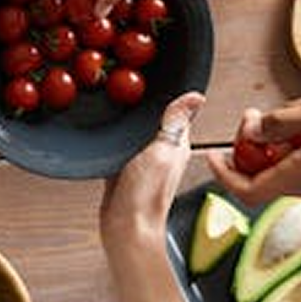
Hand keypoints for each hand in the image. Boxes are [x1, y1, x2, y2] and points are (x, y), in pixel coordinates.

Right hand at [100, 91, 204, 262]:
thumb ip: (175, 124)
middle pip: (154, 119)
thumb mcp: (161, 151)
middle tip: (128, 81)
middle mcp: (163, 150)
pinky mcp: (124, 168)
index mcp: (178, 144)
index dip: (169, 93)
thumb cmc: (146, 195)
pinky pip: (120, 145)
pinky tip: (105, 128)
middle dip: (144, 103)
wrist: (124, 227)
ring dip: (128, 119)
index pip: (178, 111)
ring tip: (115, 99)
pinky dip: (114, 136)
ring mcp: (143, 160)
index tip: (156, 74)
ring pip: (136, 131)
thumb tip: (195, 97)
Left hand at [207, 88, 300, 203]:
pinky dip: (298, 140)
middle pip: (261, 175)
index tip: (212, 154)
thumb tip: (253, 131)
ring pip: (282, 165)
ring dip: (279, 138)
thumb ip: (284, 121)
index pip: (248, 190)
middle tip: (257, 115)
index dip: (224, 175)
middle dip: (251, 144)